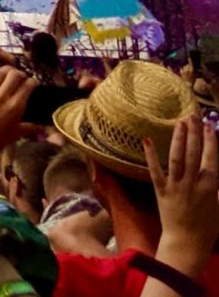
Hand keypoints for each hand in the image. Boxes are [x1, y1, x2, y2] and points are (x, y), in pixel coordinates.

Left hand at [149, 117, 218, 269]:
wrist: (187, 243)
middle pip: (193, 154)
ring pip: (176, 158)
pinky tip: (146, 140)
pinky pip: (155, 171)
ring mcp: (175, 186)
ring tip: (179, 122)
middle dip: (194, 133)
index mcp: (210, 187)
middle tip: (194, 115)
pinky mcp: (161, 191)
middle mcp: (193, 184)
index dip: (211, 142)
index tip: (210, 126)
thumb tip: (216, 173)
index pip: (211, 159)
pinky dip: (150, 155)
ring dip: (178, 139)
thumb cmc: (208, 227)